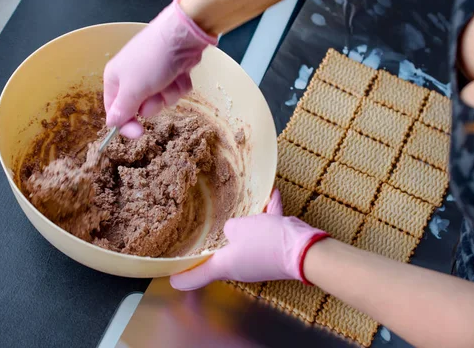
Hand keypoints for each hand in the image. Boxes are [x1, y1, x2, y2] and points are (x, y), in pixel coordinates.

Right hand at [103, 0, 216, 137]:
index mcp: (115, 79)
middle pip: (142, 108)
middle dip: (154, 103)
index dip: (126, 124)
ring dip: (169, 93)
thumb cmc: (152, 60)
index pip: (115, 111)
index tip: (139, 134)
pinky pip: (176, 90)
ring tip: (170, 78)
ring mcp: (153, 74)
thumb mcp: (133, 88)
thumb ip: (123, 109)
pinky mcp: (172, 71)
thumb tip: (111, 123)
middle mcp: (132, 77)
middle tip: (157, 92)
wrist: (182, 35)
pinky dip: (180, 84)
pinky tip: (181, 72)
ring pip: (162, 100)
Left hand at [170, 190, 328, 290]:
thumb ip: (228, 227)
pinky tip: (271, 195)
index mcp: (227, 266)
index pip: (197, 276)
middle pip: (222, 256)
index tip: (171, 277)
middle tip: (202, 233)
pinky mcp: (276, 250)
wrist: (303, 249)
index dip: (182, 277)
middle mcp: (241, 267)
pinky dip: (268, 214)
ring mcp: (259, 260)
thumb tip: (231, 229)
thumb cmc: (265, 241)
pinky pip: (268, 230)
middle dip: (215, 243)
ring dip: (245, 224)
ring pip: (246, 240)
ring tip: (243, 205)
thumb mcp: (238, 227)